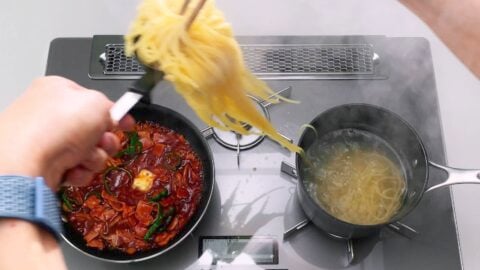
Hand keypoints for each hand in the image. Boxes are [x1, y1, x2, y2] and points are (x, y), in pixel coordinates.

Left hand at [0, 76, 133, 188]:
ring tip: (83, 158)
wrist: (23, 163)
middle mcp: (48, 114)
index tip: (125, 122)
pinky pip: (75, 168)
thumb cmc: (54, 127)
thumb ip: (112, 107)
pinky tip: (70, 170)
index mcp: (56, 90)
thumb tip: (115, 115)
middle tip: (102, 142)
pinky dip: (79, 172)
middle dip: (104, 140)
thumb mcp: (97, 103)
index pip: (93, 100)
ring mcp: (45, 141)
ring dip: (94, 158)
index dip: (112, 113)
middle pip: (93, 129)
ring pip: (88, 151)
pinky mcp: (43, 165)